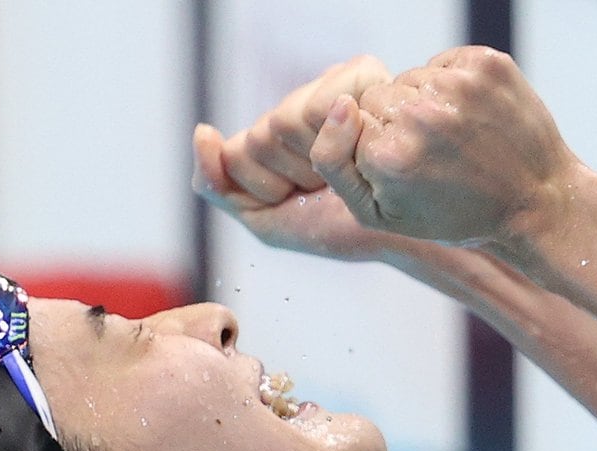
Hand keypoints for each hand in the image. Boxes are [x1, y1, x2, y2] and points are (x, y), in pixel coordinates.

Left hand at [193, 56, 400, 262]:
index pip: (238, 154)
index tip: (298, 198)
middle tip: (324, 187)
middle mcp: (296, 106)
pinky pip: (322, 104)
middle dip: (292, 176)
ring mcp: (326, 86)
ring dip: (319, 161)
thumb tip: (202, 129)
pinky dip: (342, 139)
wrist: (395, 230)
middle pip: (261, 136)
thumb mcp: (264, 218)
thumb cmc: (334, 226)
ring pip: (286, 121)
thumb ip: (216, 183)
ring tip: (345, 171)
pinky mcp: (361, 73)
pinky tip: (362, 151)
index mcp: (270, 136)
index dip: (268, 188)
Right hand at [310, 46, 576, 246]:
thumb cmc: (453, 216)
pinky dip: (452, 84)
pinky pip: (443, 62)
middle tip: (432, 156)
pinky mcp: (486, 65)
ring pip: (410, 77)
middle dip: (396, 122)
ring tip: (455, 139)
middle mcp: (420, 115)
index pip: (349, 120)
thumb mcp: (378, 215)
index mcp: (388, 155)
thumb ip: (333, 162)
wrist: (535, 204)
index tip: (405, 169)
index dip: (373, 144)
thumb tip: (338, 104)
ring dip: (424, 102)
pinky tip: (471, 118)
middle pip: (378, 95)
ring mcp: (457, 86)